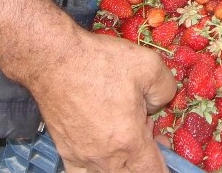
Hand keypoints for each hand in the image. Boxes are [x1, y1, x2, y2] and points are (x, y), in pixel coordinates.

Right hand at [0, 0, 174, 172]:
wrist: (55, 61)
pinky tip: (101, 155)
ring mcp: (83, 158)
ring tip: (127, 139)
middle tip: (149, 130)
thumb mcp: (149, 66)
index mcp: (129, 141)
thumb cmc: (101, 62)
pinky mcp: (66, 153)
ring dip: (124, 163)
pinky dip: (97, 169)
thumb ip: (165, 91)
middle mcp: (106, 158)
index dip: (165, 166)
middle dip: (145, 160)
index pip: (153, 171)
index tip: (166, 152)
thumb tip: (158, 106)